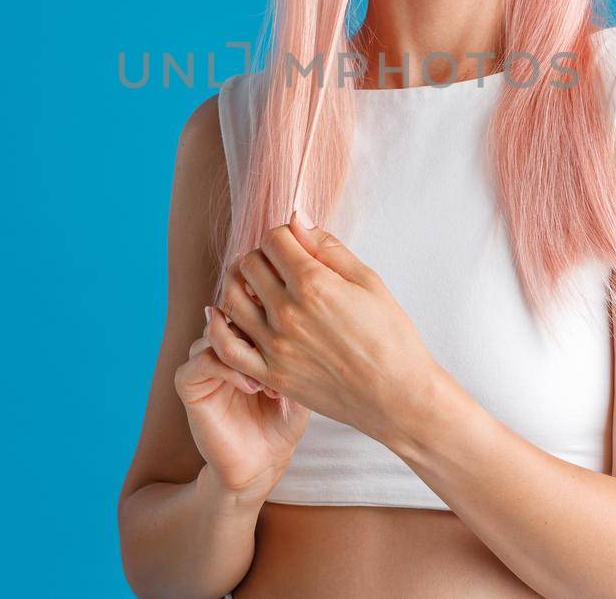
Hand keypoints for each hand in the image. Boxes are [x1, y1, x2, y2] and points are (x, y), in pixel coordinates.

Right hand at [174, 313, 311, 500]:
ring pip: (215, 333)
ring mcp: (203, 363)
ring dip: (246, 352)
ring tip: (272, 380)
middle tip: (285, 350)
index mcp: (245, 339)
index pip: (248, 303)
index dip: (270, 308)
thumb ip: (297, 349)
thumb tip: (308, 316)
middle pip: (231, 310)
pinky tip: (253, 387)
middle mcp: (222, 345)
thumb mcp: (300, 381)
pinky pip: (200, 362)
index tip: (298, 328)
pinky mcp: (190, 386)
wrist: (262, 465)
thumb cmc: (283, 424)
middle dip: (258, 327)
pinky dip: (227, 370)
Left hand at [209, 210, 441, 445]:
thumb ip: (328, 247)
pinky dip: (218, 326)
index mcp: (314, 284)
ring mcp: (275, 345)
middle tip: (279, 266)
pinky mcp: (270, 374)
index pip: (273, 239)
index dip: (283, 235)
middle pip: (249, 264)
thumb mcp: (368, 280)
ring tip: (256, 286)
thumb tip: (297, 219)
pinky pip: (226, 347)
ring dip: (239, 284)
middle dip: (262, 257)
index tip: (294, 245)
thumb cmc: (390, 337)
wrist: (397, 395)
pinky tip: (222, 315)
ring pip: (231, 299)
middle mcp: (288, 312)